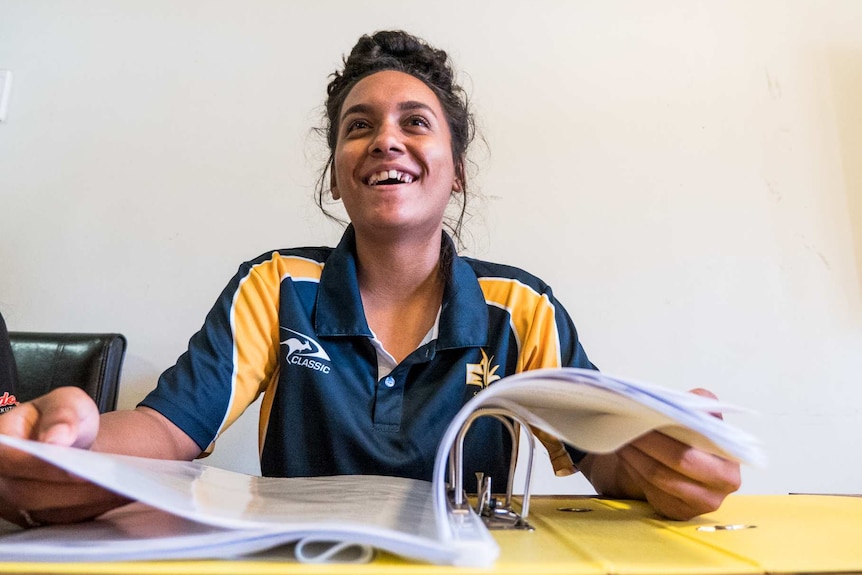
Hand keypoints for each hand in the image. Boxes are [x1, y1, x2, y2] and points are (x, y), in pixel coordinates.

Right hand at [0, 387, 128, 526]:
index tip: (78, 469)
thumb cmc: (66, 419)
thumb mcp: (68, 402)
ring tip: (120, 488)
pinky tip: (116, 495)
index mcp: (1, 442)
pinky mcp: (38, 518)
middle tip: (109, 481)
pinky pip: (62, 520)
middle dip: (72, 489)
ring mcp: (16, 503)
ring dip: (85, 502)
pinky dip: (91, 508)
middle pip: (28, 494)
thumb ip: (62, 414)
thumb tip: (56, 437)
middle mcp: (2, 477)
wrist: (75, 440)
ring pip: (47, 512)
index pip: (12, 460)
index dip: (44, 467)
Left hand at [579, 388, 740, 519]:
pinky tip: (625, 453)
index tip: (647, 413)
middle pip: (678, 460)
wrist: (678, 463)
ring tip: (621, 436)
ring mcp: (699, 503)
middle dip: (648, 440)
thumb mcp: (701, 415)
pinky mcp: (679, 512)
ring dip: (635, 453)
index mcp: (731, 458)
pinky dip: (634, 468)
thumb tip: (693, 399)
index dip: (668, 430)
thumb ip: (703, 404)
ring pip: (659, 475)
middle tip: (627, 423)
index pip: (696, 445)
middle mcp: (721, 486)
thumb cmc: (690, 438)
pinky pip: (651, 489)